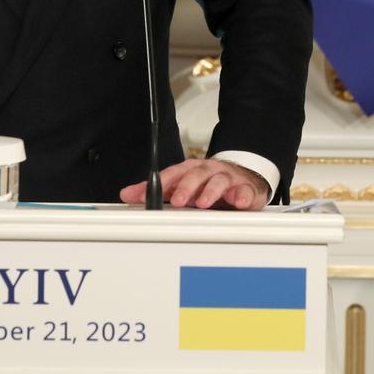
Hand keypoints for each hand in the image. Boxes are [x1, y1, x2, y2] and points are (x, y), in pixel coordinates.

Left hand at [120, 158, 269, 210]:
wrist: (242, 177)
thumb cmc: (208, 183)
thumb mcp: (181, 186)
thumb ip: (157, 191)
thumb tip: (127, 194)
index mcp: (189, 170)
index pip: (171, 174)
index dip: (159, 184)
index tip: (145, 195)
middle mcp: (206, 171)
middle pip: (194, 175)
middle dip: (185, 188)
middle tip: (178, 201)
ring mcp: (226, 179)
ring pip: (218, 181)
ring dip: (211, 191)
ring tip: (204, 203)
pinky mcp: (245, 189)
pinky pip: (245, 191)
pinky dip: (243, 197)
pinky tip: (240, 203)